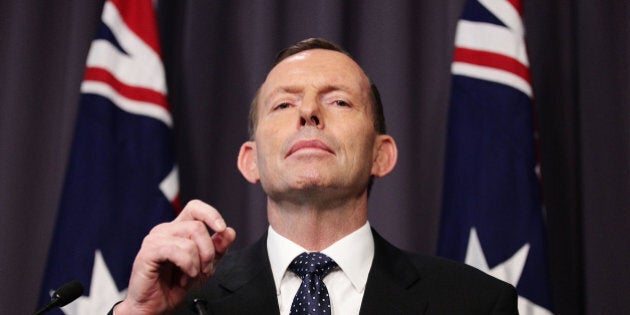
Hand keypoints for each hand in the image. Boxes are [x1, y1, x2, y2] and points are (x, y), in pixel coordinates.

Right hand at [115, 200, 235, 313]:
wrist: (156, 306)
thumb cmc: (175, 285)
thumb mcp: (205, 266)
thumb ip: (218, 248)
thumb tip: (229, 232)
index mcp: (178, 229)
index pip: (195, 207)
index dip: (211, 214)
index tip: (222, 229)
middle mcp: (166, 230)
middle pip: (197, 226)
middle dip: (208, 251)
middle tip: (205, 269)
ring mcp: (155, 239)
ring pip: (189, 240)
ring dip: (197, 263)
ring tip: (191, 275)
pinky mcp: (149, 252)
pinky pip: (176, 251)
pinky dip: (187, 266)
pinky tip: (184, 276)